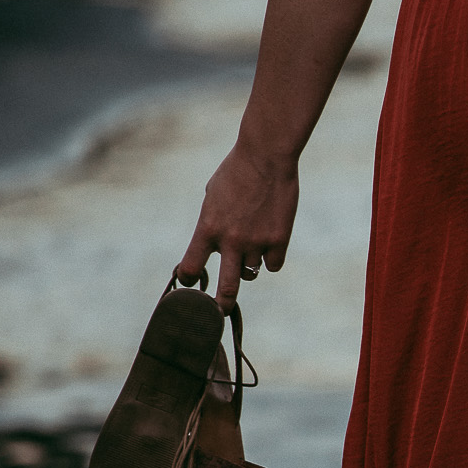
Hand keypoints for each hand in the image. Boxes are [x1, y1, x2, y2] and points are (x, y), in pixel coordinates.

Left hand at [176, 146, 299, 309]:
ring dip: (249, 264)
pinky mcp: (279, 241)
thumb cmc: (236, 172)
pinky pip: (272, 264)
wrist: (266, 157)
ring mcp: (256, 243)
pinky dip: (271, 257)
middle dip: (221, 305)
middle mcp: (231, 241)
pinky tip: (270, 239)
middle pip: (226, 289)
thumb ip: (212, 225)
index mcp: (207, 229)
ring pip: (251, 272)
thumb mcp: (213, 198)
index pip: (190, 267)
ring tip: (252, 240)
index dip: (188, 279)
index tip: (190, 283)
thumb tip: (214, 247)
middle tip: (220, 311)